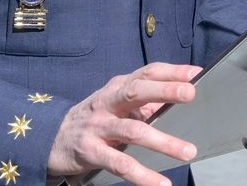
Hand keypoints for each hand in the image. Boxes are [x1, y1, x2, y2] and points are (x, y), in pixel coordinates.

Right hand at [48, 62, 200, 185]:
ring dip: (163, 142)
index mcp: (118, 87)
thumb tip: (180, 93)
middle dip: (164, 91)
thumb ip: (145, 100)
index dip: (171, 71)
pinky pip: (120, 164)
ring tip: (187, 151)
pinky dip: (142, 175)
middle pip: (137, 91)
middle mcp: (108, 103)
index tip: (196, 73)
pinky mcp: (91, 152)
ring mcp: (99, 127)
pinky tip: (160, 183)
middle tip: (191, 94)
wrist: (51, 138)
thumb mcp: (116, 103)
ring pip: (133, 131)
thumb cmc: (95, 118)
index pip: (147, 72)